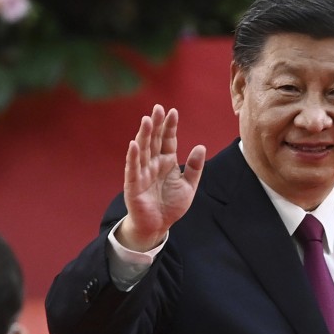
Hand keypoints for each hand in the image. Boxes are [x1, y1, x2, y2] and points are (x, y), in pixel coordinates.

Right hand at [119, 104, 205, 250]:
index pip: (168, 140)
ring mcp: (142, 173)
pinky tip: (134, 144)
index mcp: (167, 162)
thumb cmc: (171, 205)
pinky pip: (133, 169)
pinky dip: (133, 157)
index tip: (173, 111)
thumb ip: (194, 167)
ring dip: (144, 135)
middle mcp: (153, 164)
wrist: (158, 226)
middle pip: (154, 140)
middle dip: (156, 124)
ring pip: (143, 150)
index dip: (170, 127)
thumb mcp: (188, 186)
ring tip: (147, 120)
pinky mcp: (133, 185)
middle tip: (158, 108)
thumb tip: (200, 146)